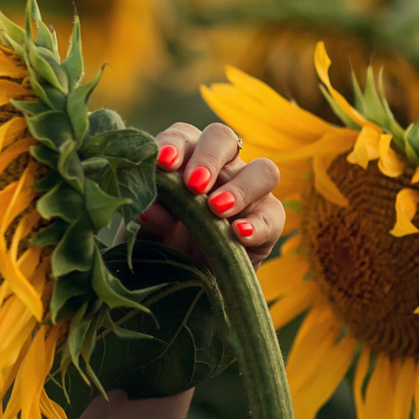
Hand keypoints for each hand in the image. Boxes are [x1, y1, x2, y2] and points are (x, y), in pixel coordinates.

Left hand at [139, 121, 283, 263]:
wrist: (184, 282)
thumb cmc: (160, 244)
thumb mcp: (146, 232)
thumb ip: (148, 217)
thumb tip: (150, 210)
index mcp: (183, 159)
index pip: (182, 136)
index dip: (174, 144)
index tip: (164, 162)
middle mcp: (219, 167)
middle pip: (222, 138)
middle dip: (208, 158)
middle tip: (193, 185)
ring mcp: (248, 191)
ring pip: (262, 170)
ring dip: (240, 187)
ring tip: (216, 209)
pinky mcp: (267, 221)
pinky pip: (272, 215)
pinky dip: (256, 225)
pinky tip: (238, 234)